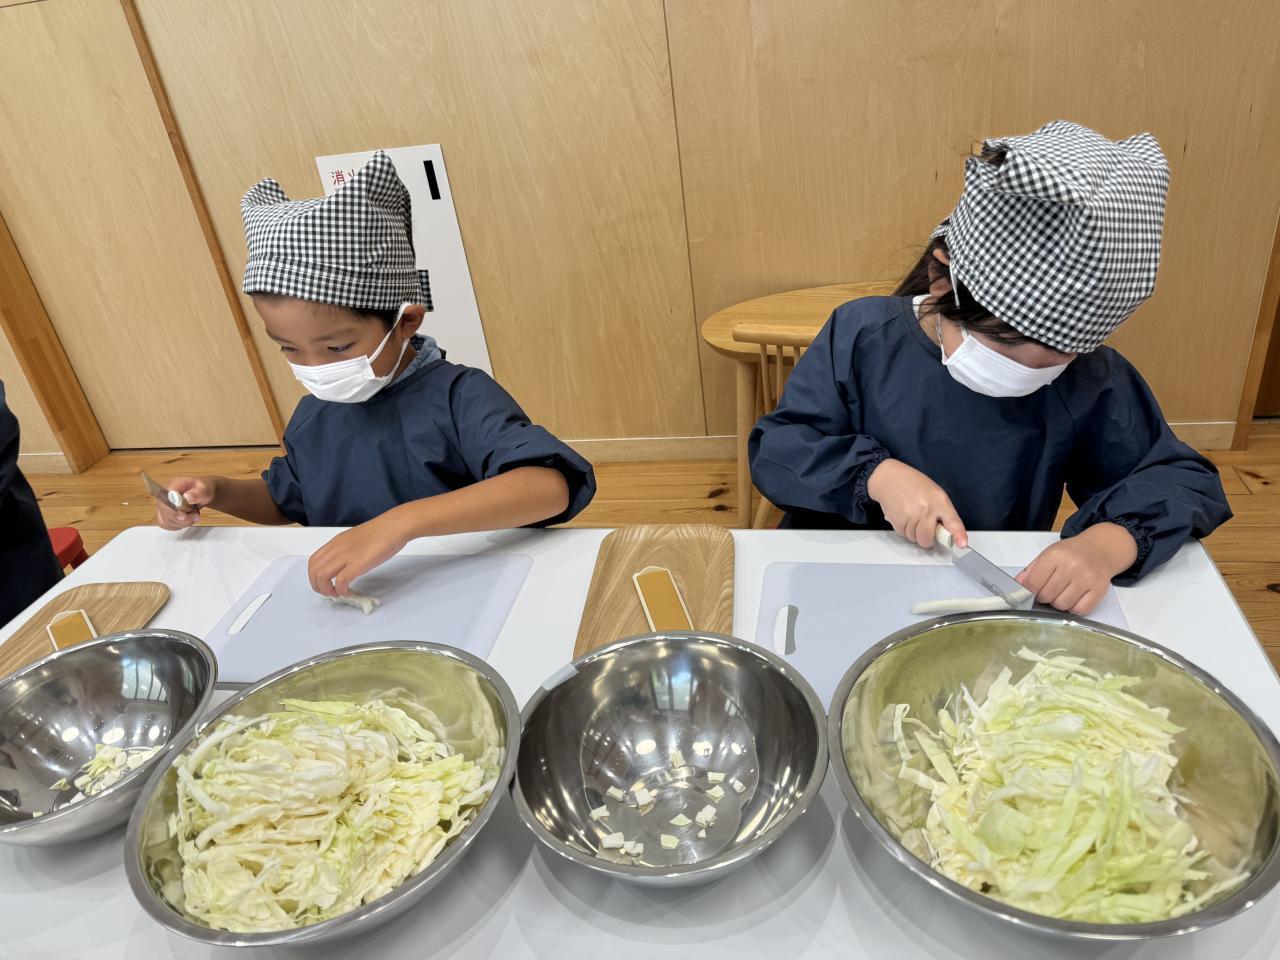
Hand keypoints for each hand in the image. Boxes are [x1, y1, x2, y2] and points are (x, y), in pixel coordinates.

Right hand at [155, 476, 214, 530]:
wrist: (200, 493)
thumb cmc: (201, 490)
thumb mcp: (204, 489)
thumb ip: (197, 493)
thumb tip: (187, 497)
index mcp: (171, 487)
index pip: (165, 500)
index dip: (172, 510)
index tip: (184, 515)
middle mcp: (163, 497)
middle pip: (165, 513)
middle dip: (182, 518)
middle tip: (196, 516)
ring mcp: (162, 507)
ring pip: (167, 521)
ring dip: (183, 523)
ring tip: (194, 516)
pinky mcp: (164, 515)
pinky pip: (167, 525)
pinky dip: (179, 526)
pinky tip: (187, 520)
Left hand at [308, 511, 408, 596]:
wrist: (395, 526)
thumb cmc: (382, 531)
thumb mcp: (357, 539)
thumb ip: (348, 550)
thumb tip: (346, 564)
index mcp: (336, 542)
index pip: (313, 561)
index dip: (314, 576)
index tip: (324, 583)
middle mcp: (337, 548)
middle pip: (314, 570)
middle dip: (317, 586)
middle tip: (329, 592)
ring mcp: (347, 555)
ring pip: (322, 576)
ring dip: (326, 590)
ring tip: (337, 594)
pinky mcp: (358, 563)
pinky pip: (341, 581)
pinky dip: (341, 591)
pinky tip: (348, 592)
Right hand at [867, 459, 967, 548]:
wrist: (890, 478)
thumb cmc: (914, 485)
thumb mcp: (934, 493)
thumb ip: (942, 512)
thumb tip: (946, 533)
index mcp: (940, 501)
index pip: (952, 521)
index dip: (958, 534)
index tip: (962, 543)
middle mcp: (926, 509)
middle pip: (927, 539)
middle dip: (926, 538)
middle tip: (924, 528)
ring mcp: (911, 515)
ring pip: (914, 538)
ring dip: (913, 532)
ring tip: (911, 516)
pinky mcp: (897, 520)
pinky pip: (903, 534)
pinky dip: (903, 529)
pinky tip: (903, 516)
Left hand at [1016, 523, 1137, 614]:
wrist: (1100, 549)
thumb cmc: (1071, 553)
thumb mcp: (1048, 554)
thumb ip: (1031, 570)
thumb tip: (1018, 586)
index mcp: (1055, 556)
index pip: (1033, 583)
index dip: (1029, 591)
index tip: (1031, 591)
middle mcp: (1072, 566)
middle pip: (1047, 596)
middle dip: (1044, 596)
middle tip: (1050, 589)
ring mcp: (1087, 579)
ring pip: (1062, 605)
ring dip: (1058, 602)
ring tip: (1062, 592)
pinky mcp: (1099, 590)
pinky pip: (1080, 610)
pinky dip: (1074, 608)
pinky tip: (1074, 598)